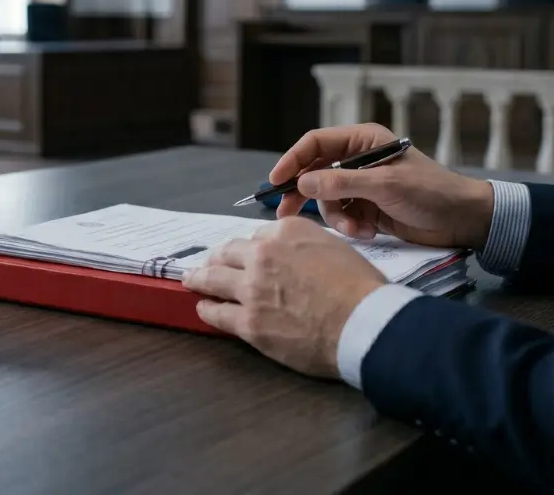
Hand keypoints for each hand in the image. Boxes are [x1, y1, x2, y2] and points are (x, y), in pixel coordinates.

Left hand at [182, 217, 387, 377]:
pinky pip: (217, 313)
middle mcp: (263, 255)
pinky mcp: (249, 322)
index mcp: (285, 231)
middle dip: (217, 258)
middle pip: (228, 253)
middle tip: (210, 263)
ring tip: (191, 279)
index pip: (256, 236)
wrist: (363, 322)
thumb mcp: (333, 246)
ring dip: (199, 277)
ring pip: (213, 279)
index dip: (250, 248)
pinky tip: (203, 307)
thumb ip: (303, 245)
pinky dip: (207, 308)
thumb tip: (290, 256)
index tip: (245, 255)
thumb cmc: (359, 287)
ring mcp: (251, 289)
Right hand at [271, 124, 494, 249]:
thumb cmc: (430, 192)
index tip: (276, 181)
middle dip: (305, 194)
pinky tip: (368, 232)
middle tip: (285, 213)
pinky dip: (350, 226)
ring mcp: (361, 186)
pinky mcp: (367, 208)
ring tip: (357, 229)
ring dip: (337, 218)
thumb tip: (302, 183)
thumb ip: (341, 182)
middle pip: (315, 172)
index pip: (316, 144)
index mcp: (363, 141)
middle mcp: (358, 160)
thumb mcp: (384, 185)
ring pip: (327, 199)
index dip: (293, 160)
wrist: (462, 220)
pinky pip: (342, 216)